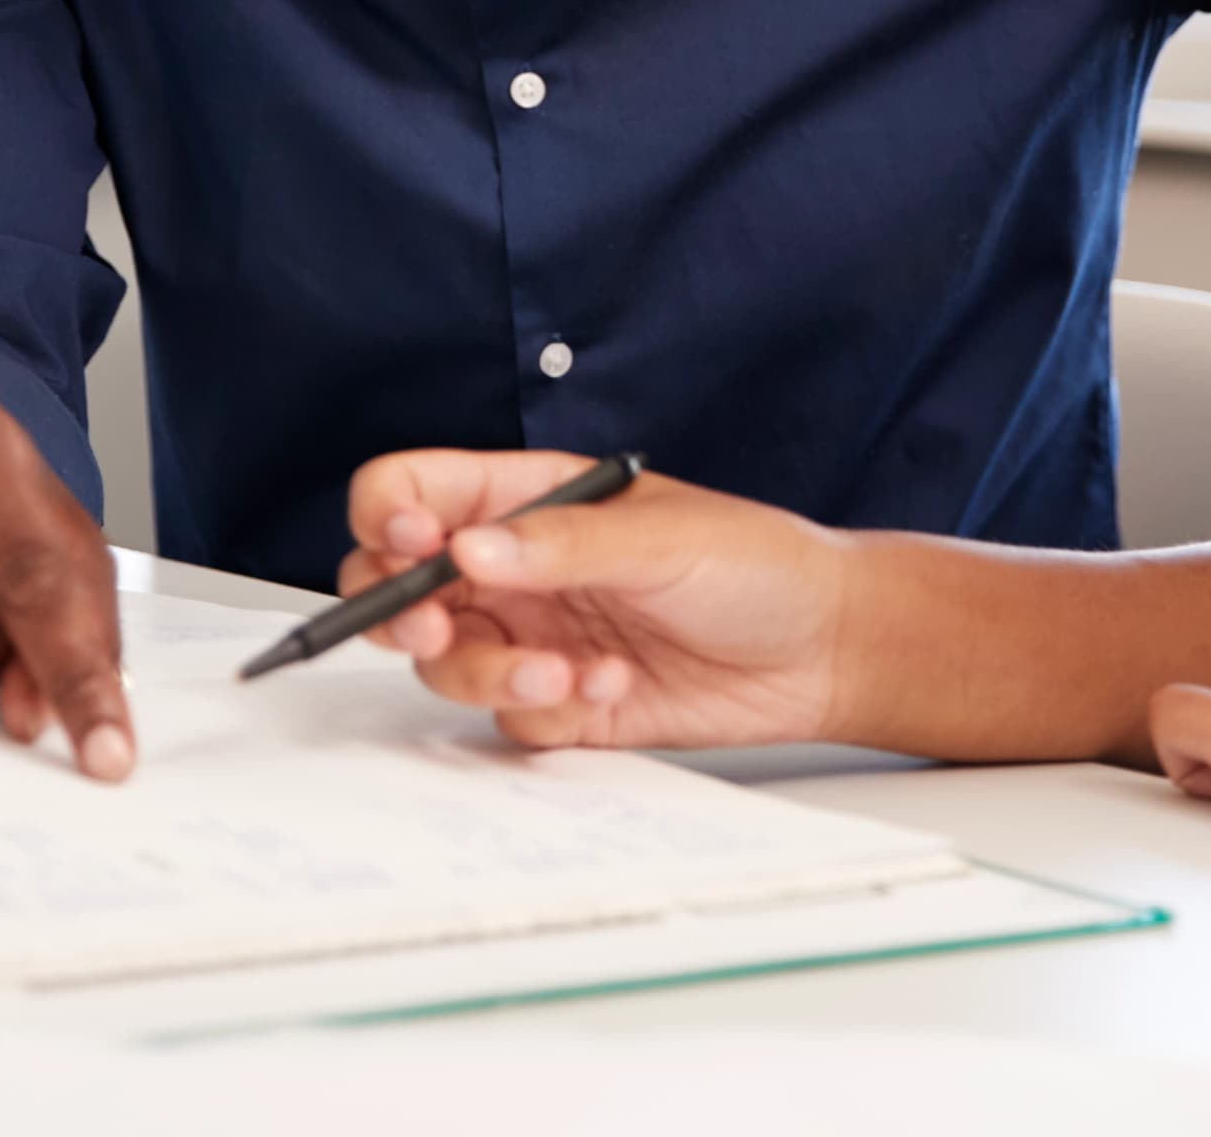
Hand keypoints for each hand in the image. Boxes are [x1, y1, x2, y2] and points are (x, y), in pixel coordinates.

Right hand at [341, 452, 852, 748]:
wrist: (823, 650)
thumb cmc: (756, 563)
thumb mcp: (661, 536)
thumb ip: (560, 544)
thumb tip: (465, 547)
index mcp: (526, 498)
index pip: (412, 492)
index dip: (388, 515)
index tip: (412, 543)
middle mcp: (513, 568)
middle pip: (395, 585)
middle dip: (396, 608)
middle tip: (431, 624)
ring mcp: (530, 636)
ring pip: (444, 662)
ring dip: (489, 671)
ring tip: (564, 670)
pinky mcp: (557, 704)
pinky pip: (508, 719)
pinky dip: (546, 709)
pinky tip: (613, 685)